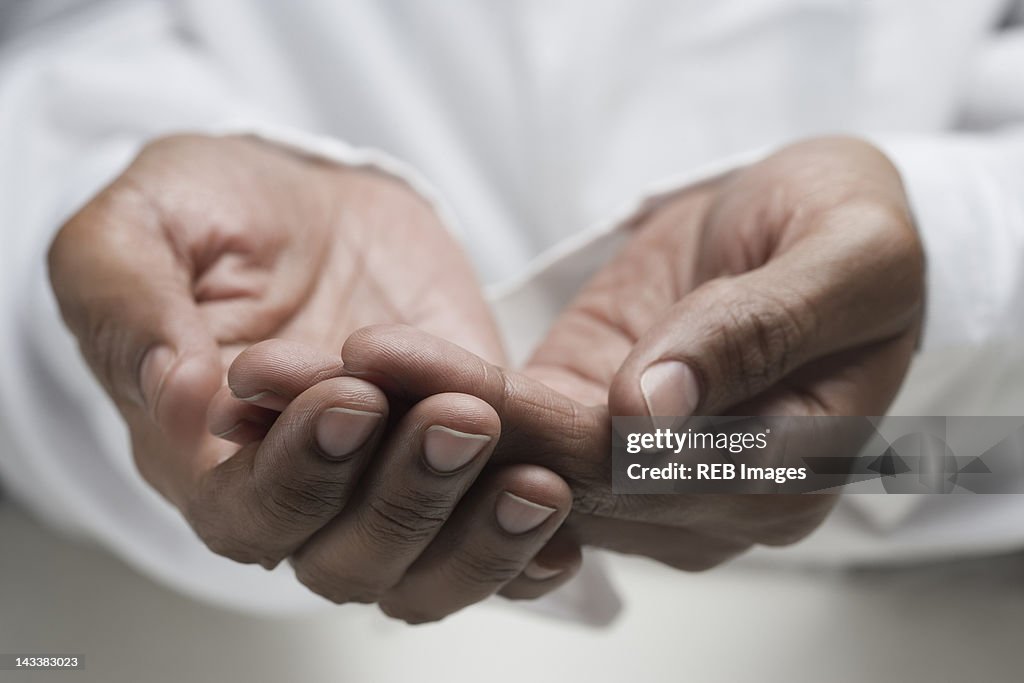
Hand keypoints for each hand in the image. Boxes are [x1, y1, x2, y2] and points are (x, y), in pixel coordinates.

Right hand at [48, 134, 548, 578]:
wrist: (313, 203)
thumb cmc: (217, 211)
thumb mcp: (143, 224)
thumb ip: (128, 302)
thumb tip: (175, 392)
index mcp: (204, 456)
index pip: (245, 513)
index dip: (299, 470)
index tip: (350, 395)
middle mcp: (298, 492)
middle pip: (345, 558)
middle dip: (406, 496)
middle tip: (457, 420)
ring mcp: (384, 483)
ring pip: (423, 569)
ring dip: (478, 536)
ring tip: (532, 481)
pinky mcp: (457, 465)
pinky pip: (490, 543)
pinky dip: (526, 551)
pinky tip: (562, 522)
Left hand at [343, 136, 924, 568]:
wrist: (815, 218)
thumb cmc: (853, 233)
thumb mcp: (844, 260)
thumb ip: (759, 334)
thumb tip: (655, 411)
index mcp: (779, 475)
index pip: (644, 471)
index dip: (541, 433)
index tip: (446, 388)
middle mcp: (699, 499)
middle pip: (558, 477)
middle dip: (444, 429)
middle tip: (341, 379)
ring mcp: (635, 469)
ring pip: (514, 461)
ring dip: (413, 417)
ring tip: (319, 373)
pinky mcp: (585, 423)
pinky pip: (504, 428)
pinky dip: (429, 399)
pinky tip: (360, 369)